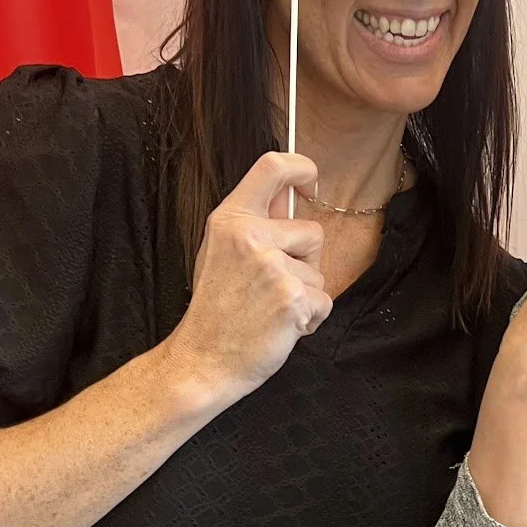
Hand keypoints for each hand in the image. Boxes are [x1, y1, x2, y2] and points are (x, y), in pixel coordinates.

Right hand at [163, 151, 331, 404]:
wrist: (203, 360)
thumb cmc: (216, 310)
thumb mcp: (221, 253)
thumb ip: (254, 223)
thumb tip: (287, 191)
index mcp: (230, 219)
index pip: (272, 166)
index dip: (300, 168)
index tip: (309, 185)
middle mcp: (250, 236)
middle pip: (312, 232)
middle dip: (305, 262)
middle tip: (270, 287)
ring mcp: (272, 267)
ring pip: (319, 272)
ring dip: (305, 294)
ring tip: (269, 310)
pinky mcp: (292, 298)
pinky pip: (324, 301)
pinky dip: (310, 318)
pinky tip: (280, 327)